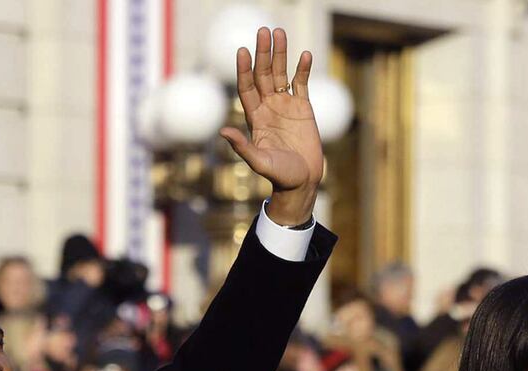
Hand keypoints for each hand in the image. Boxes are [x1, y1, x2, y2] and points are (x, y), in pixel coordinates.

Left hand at [220, 28, 323, 226]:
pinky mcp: (304, 108)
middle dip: (262, 53)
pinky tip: (305, 55)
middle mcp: (268, 107)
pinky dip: (303, 69)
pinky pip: (302, 83)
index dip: (244, 69)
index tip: (242, 51)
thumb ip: (242, 147)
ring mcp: (286, 106)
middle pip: (263, 74)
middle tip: (263, 31)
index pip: (246, 87)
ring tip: (279, 32)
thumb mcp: (259, 162)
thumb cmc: (279, 176)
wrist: (302, 182)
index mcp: (255, 117)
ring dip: (280, 54)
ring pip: (281, 73)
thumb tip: (222, 132)